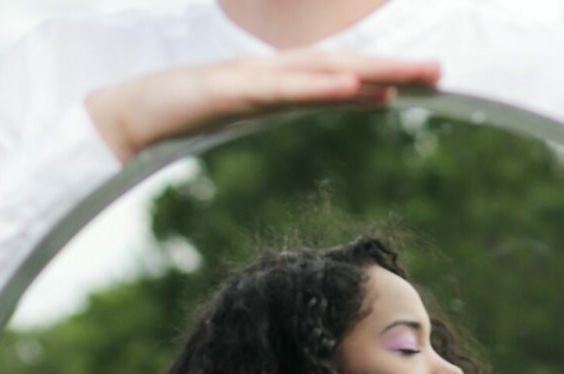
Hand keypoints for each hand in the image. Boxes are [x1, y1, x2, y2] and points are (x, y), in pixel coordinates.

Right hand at [84, 50, 441, 161]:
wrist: (121, 115)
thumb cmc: (179, 117)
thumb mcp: (242, 116)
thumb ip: (280, 111)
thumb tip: (322, 111)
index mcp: (276, 82)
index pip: (340, 76)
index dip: (384, 74)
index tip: (427, 79)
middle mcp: (269, 72)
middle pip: (341, 65)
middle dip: (392, 65)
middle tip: (442, 71)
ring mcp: (250, 77)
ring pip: (318, 71)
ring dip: (366, 70)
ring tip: (409, 74)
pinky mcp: (229, 90)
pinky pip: (280, 88)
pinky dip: (317, 85)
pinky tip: (350, 85)